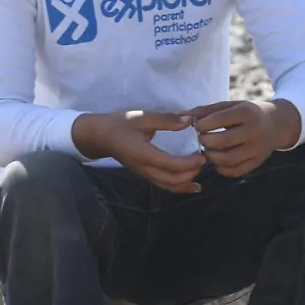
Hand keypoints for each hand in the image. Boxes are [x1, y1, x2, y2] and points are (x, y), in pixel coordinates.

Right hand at [72, 110, 206, 193]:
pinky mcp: (145, 174)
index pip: (171, 165)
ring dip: (187, 181)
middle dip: (191, 172)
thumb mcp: (143, 117)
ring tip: (200, 169)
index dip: (189, 163)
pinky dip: (181, 187)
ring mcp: (144, 173)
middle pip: (172, 180)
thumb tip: (190, 120)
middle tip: (204, 157)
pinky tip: (194, 186)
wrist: (100, 136)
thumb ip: (167, 119)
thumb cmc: (120, 124)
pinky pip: (164, 185)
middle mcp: (144, 168)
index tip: (202, 153)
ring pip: (169, 186)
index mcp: (144, 154)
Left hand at [184, 100, 300, 178]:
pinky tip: (218, 159)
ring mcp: (257, 149)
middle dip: (205, 141)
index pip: (218, 120)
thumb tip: (180, 116)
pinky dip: (221, 168)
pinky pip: (233, 171)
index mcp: (246, 113)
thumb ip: (205, 111)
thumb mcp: (229, 106)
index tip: (198, 126)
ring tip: (209, 149)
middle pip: (220, 142)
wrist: (276, 125)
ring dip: (211, 156)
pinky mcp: (257, 162)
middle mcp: (253, 131)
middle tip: (203, 138)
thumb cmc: (245, 113)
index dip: (202, 124)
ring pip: (226, 160)